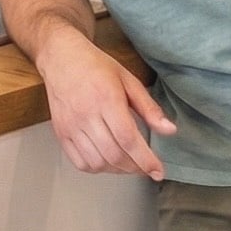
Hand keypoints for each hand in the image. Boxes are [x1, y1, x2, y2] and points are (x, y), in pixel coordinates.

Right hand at [34, 26, 173, 180]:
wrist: (61, 58)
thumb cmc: (95, 66)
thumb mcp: (129, 80)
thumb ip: (149, 108)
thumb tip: (169, 130)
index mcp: (106, 99)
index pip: (128, 139)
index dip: (146, 160)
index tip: (158, 171)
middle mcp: (86, 115)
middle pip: (113, 154)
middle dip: (135, 167)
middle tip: (146, 166)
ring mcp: (71, 126)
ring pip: (97, 162)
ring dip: (117, 170)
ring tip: (128, 163)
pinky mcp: (61, 132)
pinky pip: (79, 162)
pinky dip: (96, 168)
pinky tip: (107, 161)